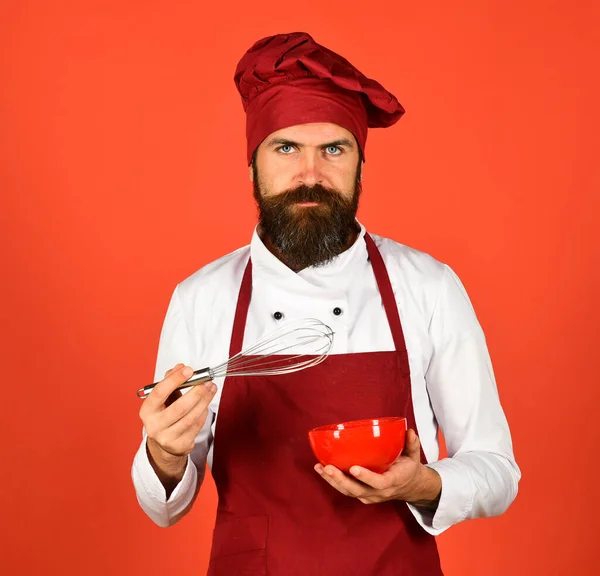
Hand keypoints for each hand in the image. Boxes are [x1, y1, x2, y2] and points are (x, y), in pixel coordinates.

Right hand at [139, 364, 216, 493]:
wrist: (163, 444)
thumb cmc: (164, 415)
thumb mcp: (163, 398)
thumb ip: (171, 381)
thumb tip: (180, 367)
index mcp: (147, 410)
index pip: (160, 392)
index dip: (175, 379)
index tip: (189, 370)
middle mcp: (155, 425)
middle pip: (179, 407)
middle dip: (196, 393)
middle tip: (206, 382)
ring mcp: (167, 437)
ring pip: (191, 417)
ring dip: (204, 401)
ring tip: (211, 389)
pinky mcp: (180, 445)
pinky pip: (196, 426)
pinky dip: (203, 413)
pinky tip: (205, 405)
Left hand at [314, 429, 441, 508]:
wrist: (409, 486)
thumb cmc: (408, 468)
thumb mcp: (413, 456)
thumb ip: (411, 444)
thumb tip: (409, 431)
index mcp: (392, 482)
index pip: (379, 483)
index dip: (366, 477)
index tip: (353, 468)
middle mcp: (379, 492)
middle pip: (358, 490)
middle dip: (341, 480)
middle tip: (328, 468)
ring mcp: (370, 495)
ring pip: (349, 492)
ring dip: (333, 481)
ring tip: (320, 468)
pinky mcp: (362, 495)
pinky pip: (346, 490)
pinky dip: (333, 482)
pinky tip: (322, 470)